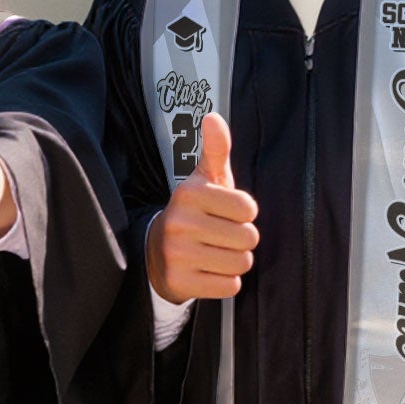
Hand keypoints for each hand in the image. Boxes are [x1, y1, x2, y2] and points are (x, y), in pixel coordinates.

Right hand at [145, 112, 258, 300]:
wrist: (155, 252)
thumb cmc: (193, 213)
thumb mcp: (203, 180)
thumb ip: (215, 150)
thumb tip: (214, 117)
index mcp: (189, 193)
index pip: (249, 209)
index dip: (244, 214)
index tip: (225, 213)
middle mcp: (180, 222)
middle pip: (249, 238)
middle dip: (240, 240)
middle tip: (220, 236)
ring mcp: (177, 254)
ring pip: (241, 263)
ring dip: (234, 261)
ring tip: (214, 253)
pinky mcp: (180, 282)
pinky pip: (229, 286)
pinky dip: (224, 281)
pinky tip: (207, 270)